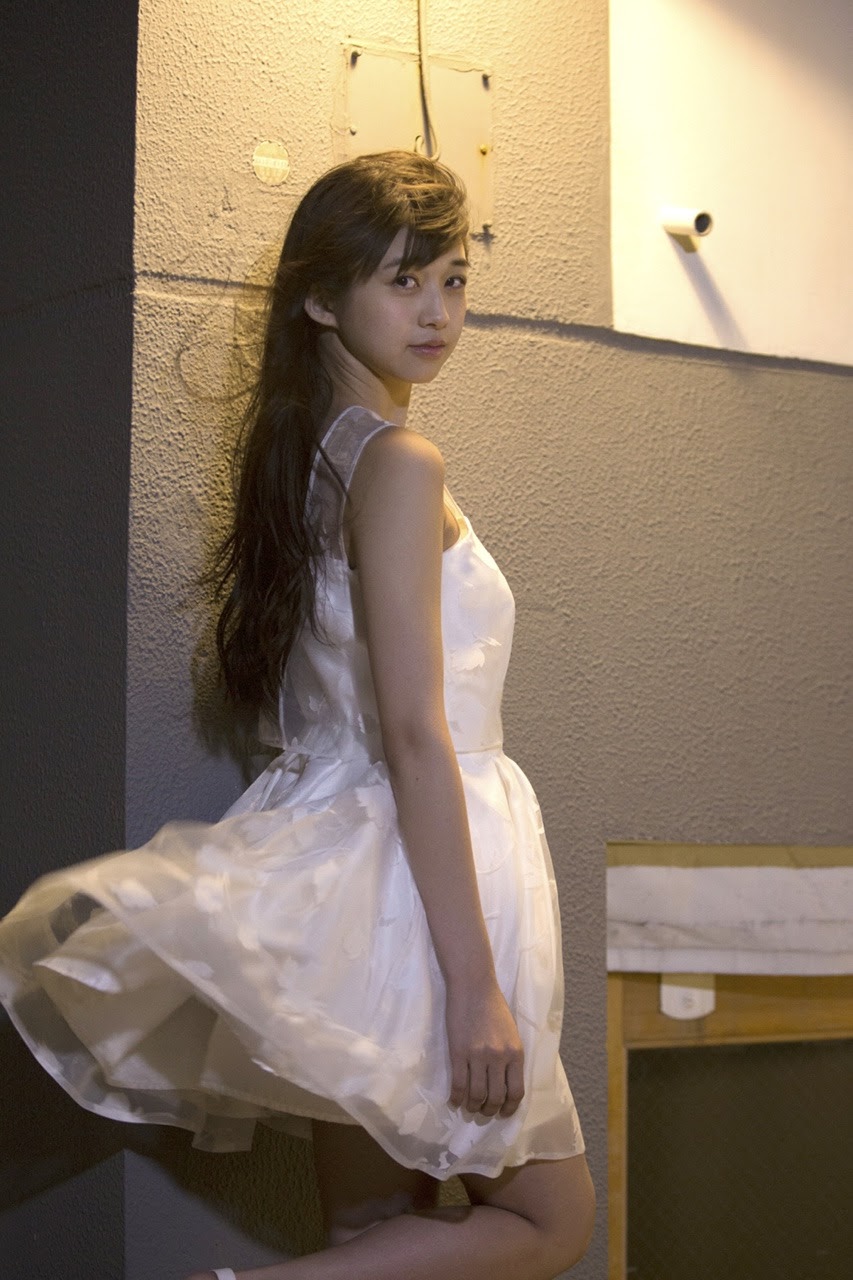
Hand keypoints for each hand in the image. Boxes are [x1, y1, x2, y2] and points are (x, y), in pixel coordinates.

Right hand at [445, 980, 524, 1118]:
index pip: (516, 1092)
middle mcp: (499, 1057)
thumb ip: (510, 1056)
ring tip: (470, 1107)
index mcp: (516, 1053)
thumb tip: (506, 1081)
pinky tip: (454, 1101)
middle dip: (490, 1110)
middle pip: (496, 1097)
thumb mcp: (511, 1032)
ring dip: (473, 1106)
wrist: (473, 986)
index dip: (509, 1108)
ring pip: (477, 1095)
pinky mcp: (458, 1052)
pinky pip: (458, 1084)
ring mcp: (478, 1056)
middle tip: (484, 1112)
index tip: (503, 1113)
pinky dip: (456, 1097)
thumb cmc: (494, 1006)